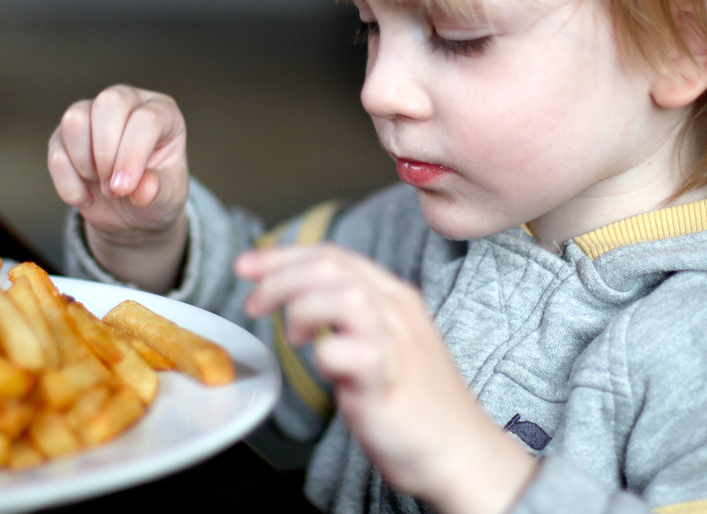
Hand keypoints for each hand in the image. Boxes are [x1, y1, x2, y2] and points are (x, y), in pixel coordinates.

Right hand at [49, 85, 188, 290]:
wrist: (134, 218)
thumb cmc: (157, 200)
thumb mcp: (166, 201)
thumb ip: (156, 192)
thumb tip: (140, 186)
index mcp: (163, 115)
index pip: (145, 119)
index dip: (132, 152)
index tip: (126, 189)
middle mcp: (130, 105)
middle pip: (109, 103)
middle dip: (107, 151)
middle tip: (114, 188)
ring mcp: (95, 116)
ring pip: (76, 119)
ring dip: (84, 162)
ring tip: (102, 191)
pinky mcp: (67, 136)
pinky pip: (55, 147)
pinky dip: (66, 178)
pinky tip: (85, 197)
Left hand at [237, 245, 535, 513]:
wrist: (459, 451)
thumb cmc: (413, 400)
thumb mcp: (379, 340)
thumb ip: (345, 315)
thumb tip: (295, 300)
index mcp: (392, 296)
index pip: (332, 255)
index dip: (282, 256)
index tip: (247, 266)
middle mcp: (395, 310)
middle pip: (329, 266)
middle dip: (278, 277)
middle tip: (253, 303)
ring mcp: (394, 342)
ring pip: (342, 295)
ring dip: (302, 309)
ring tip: (292, 338)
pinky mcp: (386, 378)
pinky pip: (346, 351)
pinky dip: (323, 355)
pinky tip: (323, 369)